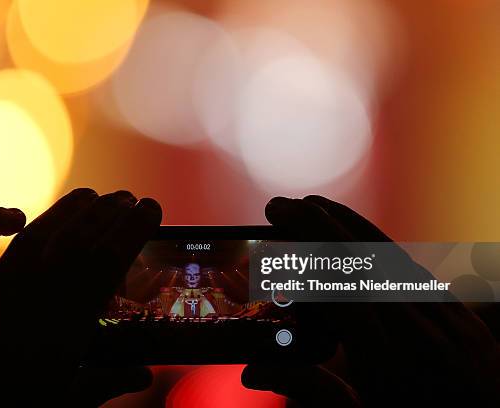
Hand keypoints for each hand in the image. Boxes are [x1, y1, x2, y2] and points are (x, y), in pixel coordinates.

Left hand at [0, 189, 161, 405]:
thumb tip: (144, 376)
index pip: (111, 257)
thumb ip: (108, 383)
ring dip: (67, 209)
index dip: (135, 227)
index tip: (152, 208)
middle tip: (128, 197)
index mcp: (67, 319)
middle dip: (110, 211)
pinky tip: (14, 216)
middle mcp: (32, 293)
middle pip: (79, 236)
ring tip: (91, 195)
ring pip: (35, 232)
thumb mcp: (66, 402)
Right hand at [242, 195, 499, 406]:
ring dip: (350, 227)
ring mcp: (452, 324)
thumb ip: (312, 390)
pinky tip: (357, 243)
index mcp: (389, 363)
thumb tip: (251, 372)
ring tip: (315, 211)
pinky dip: (381, 250)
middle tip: (284, 204)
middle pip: (366, 257)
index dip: (307, 239)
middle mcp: (423, 333)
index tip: (278, 214)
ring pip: (394, 257)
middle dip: (321, 221)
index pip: (341, 280)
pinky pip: (417, 273)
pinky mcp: (467, 323)